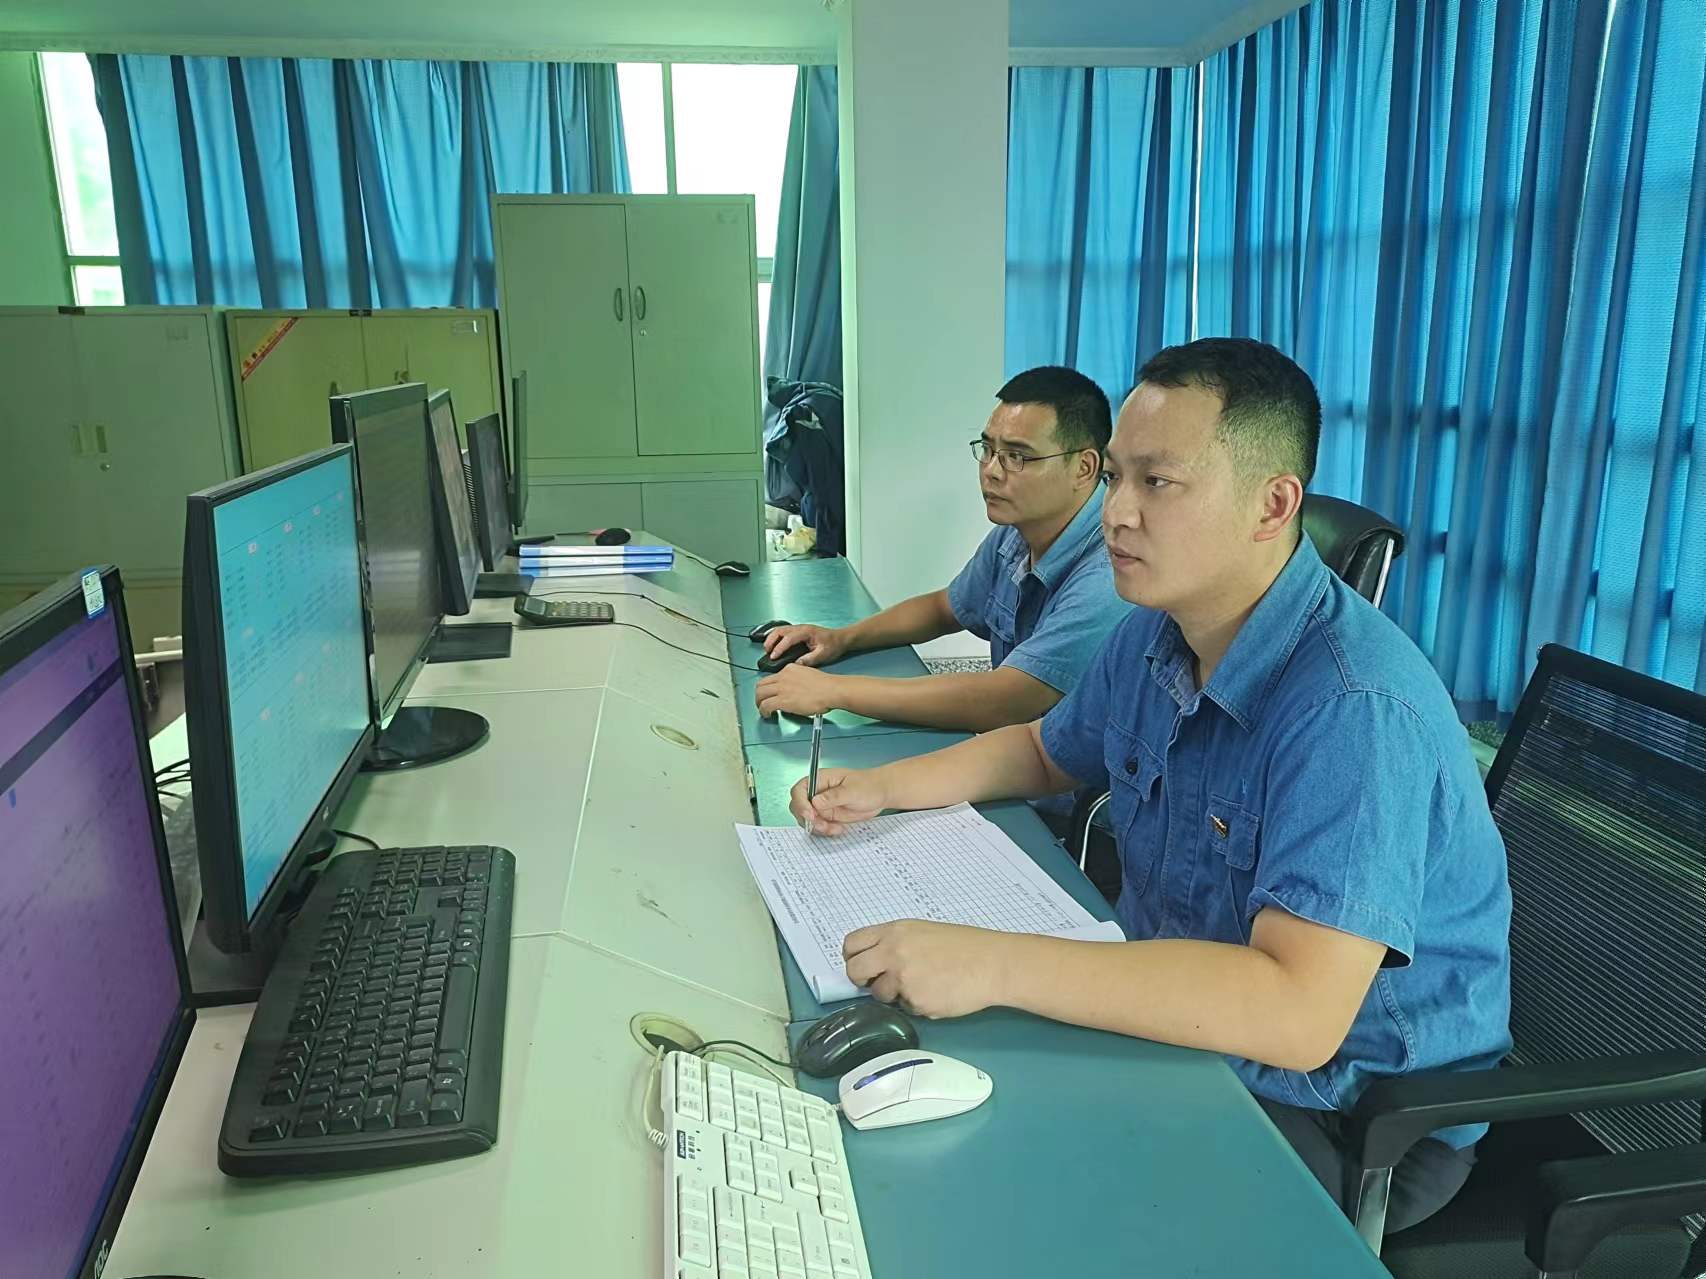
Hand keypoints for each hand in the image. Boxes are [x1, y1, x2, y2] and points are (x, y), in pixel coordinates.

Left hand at [755, 663, 842, 718]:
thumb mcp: (809, 675)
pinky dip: (763, 711)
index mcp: (790, 669)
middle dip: (759, 694)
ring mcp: (781, 688)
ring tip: (763, 710)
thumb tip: (796, 689)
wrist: (830, 690)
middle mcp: (783, 676)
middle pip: (761, 684)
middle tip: (761, 702)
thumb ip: (799, 679)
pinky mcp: (782, 700)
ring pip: (760, 694)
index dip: (769, 687)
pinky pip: (765, 706)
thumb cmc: (826, 686)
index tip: (771, 693)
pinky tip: (768, 715)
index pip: (772, 677)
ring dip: (759, 703)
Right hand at [763, 624, 847, 666]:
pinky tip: (774, 646)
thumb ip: (809, 660)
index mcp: (806, 632)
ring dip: (772, 638)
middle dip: (771, 641)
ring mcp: (799, 628)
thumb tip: (795, 664)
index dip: (779, 648)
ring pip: (780, 630)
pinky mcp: (798, 632)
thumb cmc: (833, 645)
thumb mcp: (823, 655)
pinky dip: (776, 638)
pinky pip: (783, 632)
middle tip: (767, 653)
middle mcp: (801, 628)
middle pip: (780, 630)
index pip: (788, 638)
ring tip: (768, 650)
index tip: (773, 657)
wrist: (841, 639)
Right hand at [789, 767, 887, 834]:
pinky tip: (838, 828)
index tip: (810, 814)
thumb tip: (815, 801)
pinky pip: (819, 827)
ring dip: (818, 827)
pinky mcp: (828, 816)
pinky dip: (826, 831)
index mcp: (820, 780)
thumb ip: (834, 796)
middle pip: (798, 807)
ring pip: (807, 820)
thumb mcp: (853, 790)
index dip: (800, 803)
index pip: (800, 790)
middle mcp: (818, 793)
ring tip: (834, 828)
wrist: (881, 794)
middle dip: (808, 818)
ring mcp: (822, 806)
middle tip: (822, 824)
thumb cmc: (869, 785)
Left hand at [842, 920, 1009, 1018]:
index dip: (853, 957)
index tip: (861, 964)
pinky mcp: (915, 1002)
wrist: (992, 964)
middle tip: (878, 982)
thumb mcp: (924, 932)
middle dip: (862, 980)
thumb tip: (875, 961)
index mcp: (895, 931)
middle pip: (854, 971)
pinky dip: (918, 1005)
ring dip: (894, 995)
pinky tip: (937, 993)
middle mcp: (893, 953)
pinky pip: (906, 1008)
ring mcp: (903, 979)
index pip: (852, 943)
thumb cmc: (965, 947)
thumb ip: (896, 943)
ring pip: (880, 995)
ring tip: (923, 985)